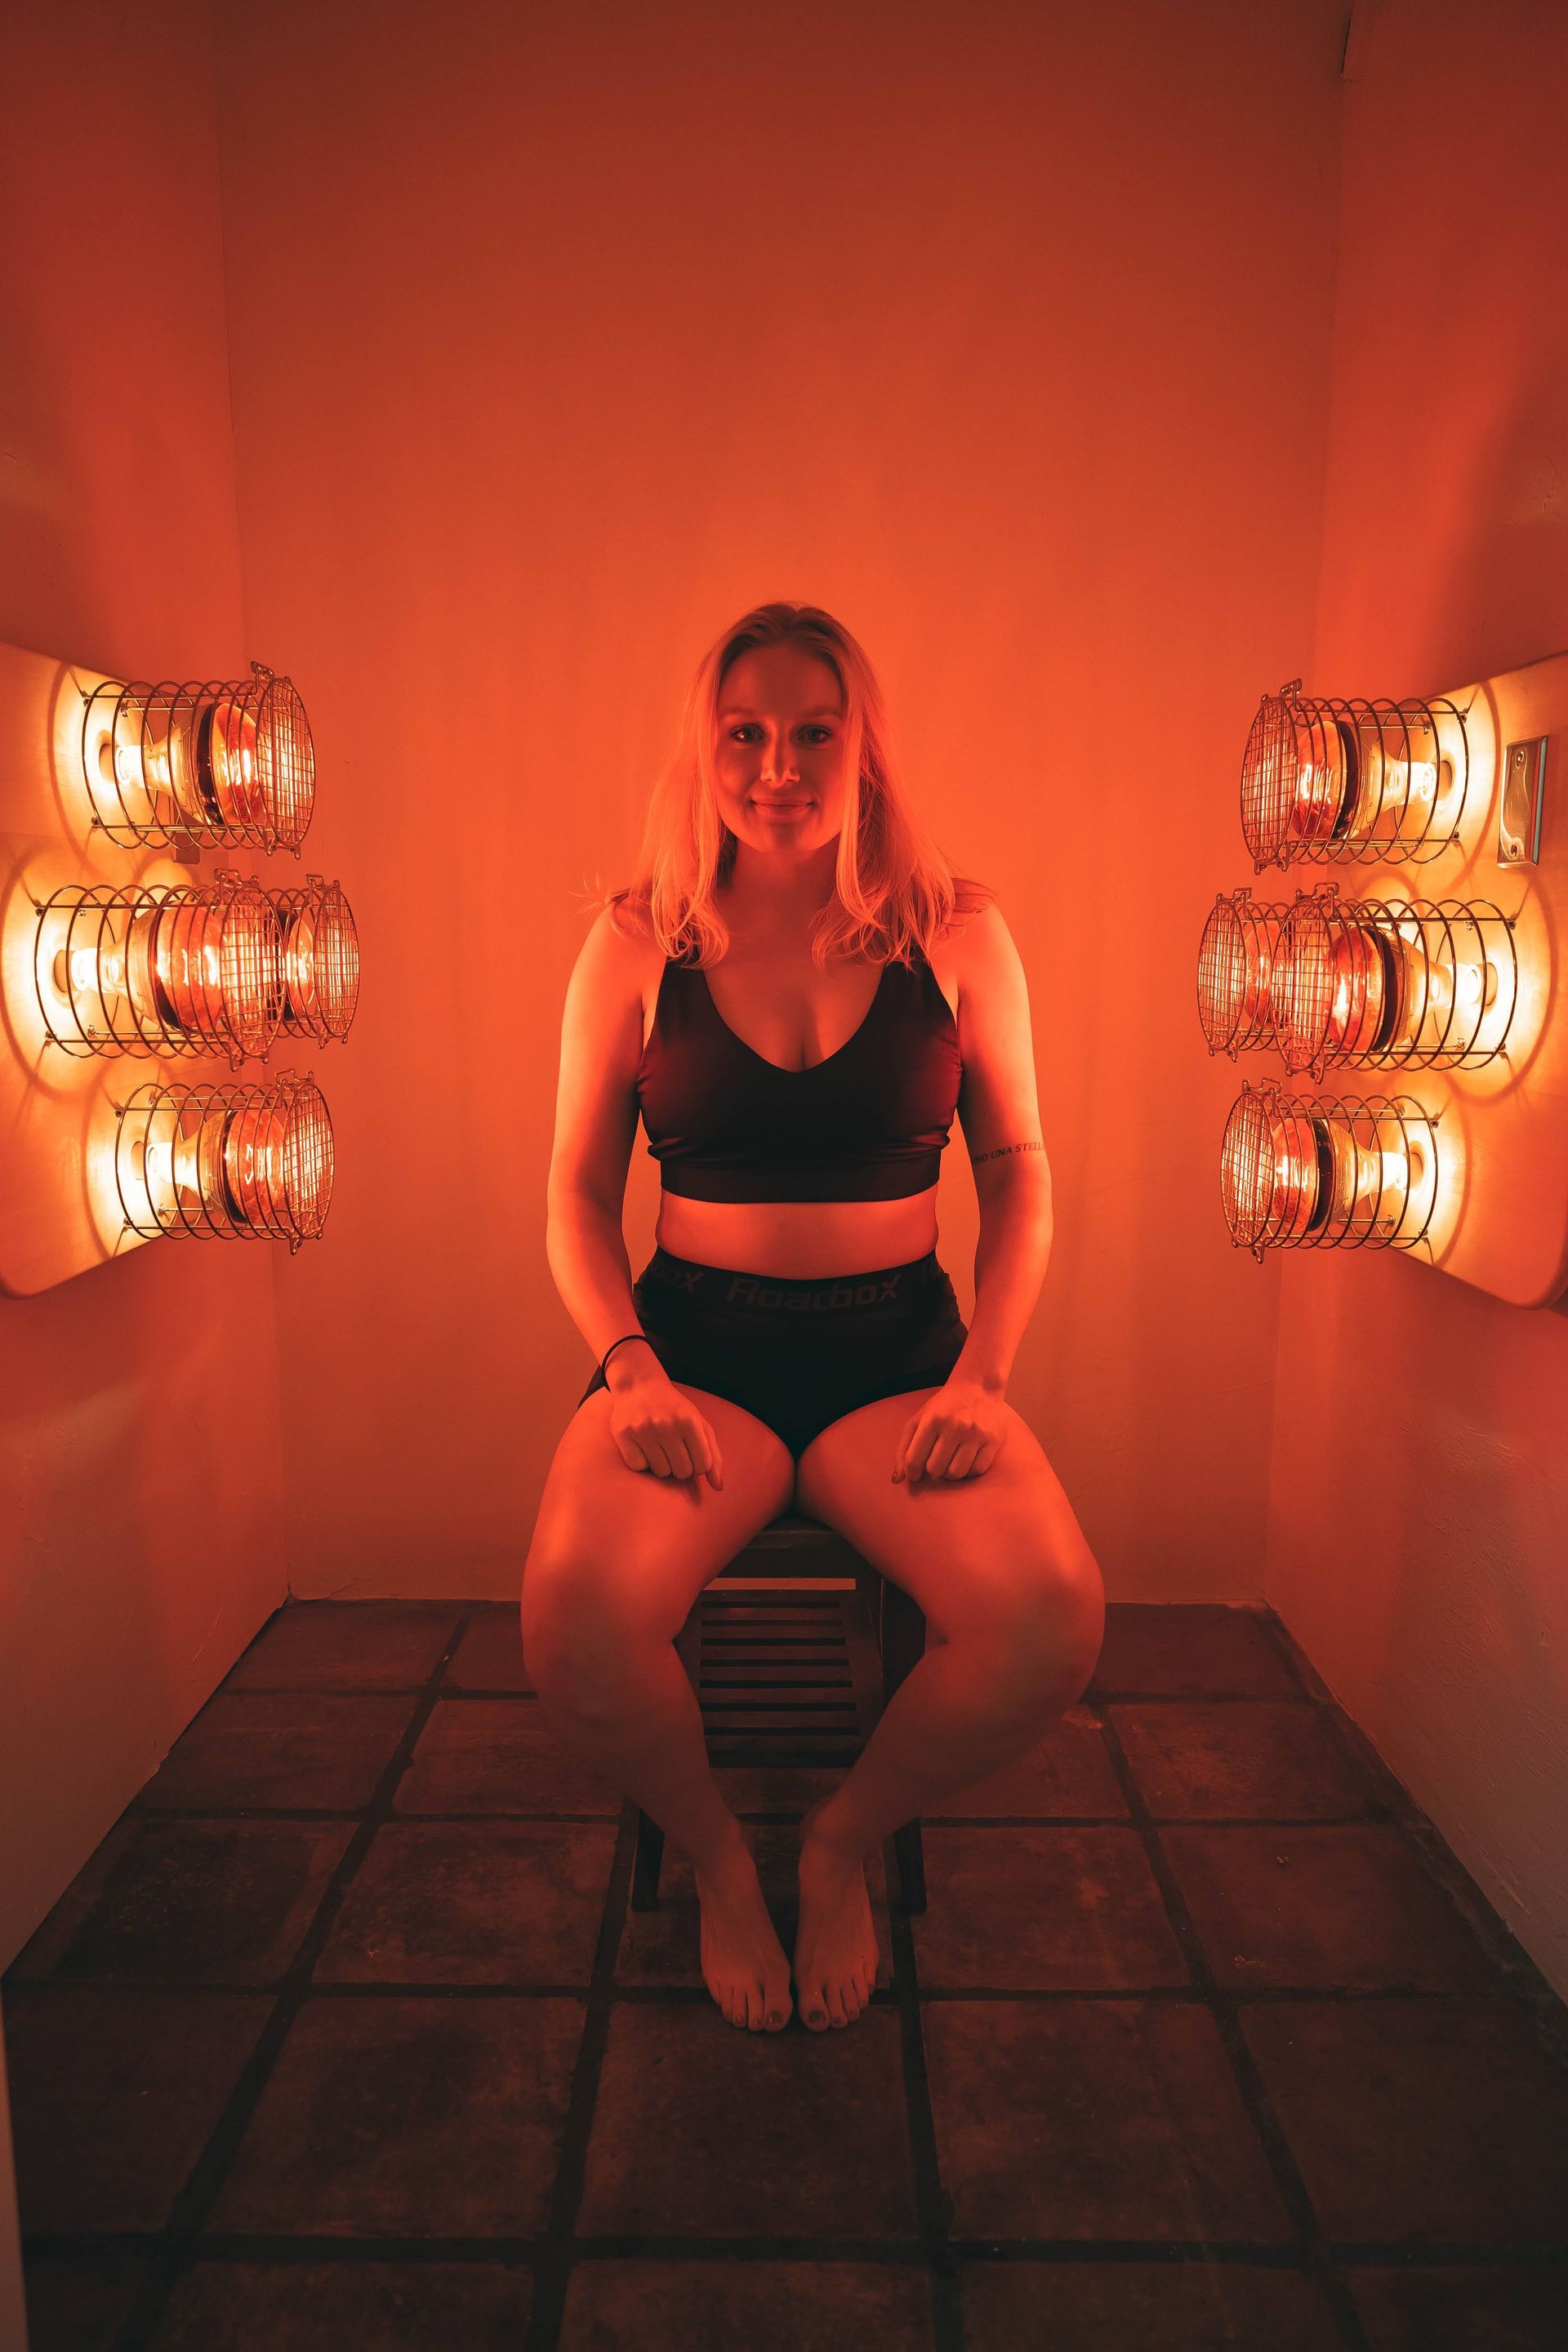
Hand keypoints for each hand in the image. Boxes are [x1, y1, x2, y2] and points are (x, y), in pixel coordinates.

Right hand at [608, 1365, 724, 1488]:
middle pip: (682, 1472)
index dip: (699, 1466)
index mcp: (689, 1421)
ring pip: (661, 1472)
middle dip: (681, 1467)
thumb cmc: (675, 1409)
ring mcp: (643, 1430)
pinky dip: (642, 1462)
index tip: (692, 1455)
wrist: (639, 1386)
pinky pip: (639, 1467)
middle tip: (674, 1451)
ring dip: (662, 1465)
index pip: (703, 1465)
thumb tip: (719, 1487)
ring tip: (658, 1447)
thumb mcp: (699, 1424)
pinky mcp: (624, 1434)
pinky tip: (643, 1447)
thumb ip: (713, 1455)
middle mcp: (666, 1425)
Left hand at [892, 1375, 1006, 1483]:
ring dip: (949, 1473)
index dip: (912, 1472)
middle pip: (935, 1469)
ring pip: (956, 1473)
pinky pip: (977, 1470)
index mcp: (932, 1419)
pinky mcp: (993, 1441)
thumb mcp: (920, 1419)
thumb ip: (905, 1447)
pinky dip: (968, 1472)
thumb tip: (896, 1479)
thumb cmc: (945, 1406)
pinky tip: (965, 1461)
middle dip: (932, 1471)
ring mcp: (976, 1434)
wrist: (979, 1386)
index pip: (914, 1459)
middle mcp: (955, 1426)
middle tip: (935, 1463)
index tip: (915, 1475)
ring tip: (950, 1462)